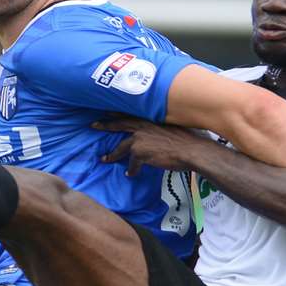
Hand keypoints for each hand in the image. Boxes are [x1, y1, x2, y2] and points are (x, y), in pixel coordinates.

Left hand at [94, 117, 215, 175]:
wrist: (192, 150)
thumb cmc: (188, 140)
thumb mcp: (173, 128)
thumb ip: (161, 130)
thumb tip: (159, 137)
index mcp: (150, 120)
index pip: (130, 113)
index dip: (117, 112)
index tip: (107, 109)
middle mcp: (142, 127)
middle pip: (118, 124)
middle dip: (104, 124)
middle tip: (93, 125)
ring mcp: (139, 140)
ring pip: (120, 148)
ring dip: (112, 155)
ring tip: (104, 159)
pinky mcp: (139, 154)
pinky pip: (132, 165)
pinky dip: (132, 171)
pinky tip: (131, 175)